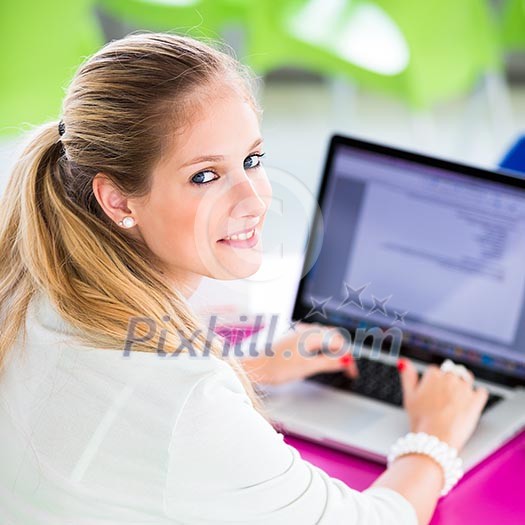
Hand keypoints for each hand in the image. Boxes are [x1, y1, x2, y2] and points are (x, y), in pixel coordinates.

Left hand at [241, 322, 357, 385]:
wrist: (255, 366)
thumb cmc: (276, 367)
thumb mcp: (306, 368)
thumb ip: (328, 362)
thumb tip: (345, 361)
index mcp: (311, 335)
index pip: (338, 343)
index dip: (348, 358)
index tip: (352, 372)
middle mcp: (306, 329)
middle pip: (333, 335)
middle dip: (343, 349)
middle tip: (347, 367)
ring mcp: (299, 331)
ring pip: (324, 334)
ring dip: (334, 346)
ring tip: (337, 362)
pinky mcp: (293, 336)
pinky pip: (314, 336)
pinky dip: (323, 344)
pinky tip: (320, 354)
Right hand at [398, 358, 488, 451]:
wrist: (436, 439)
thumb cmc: (421, 419)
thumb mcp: (409, 396)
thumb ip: (408, 376)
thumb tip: (404, 362)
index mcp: (433, 375)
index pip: (434, 371)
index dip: (431, 382)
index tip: (430, 394)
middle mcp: (450, 378)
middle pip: (450, 374)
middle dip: (447, 383)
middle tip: (442, 400)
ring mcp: (465, 389)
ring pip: (466, 379)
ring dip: (462, 386)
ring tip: (456, 400)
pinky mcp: (477, 401)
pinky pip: (481, 392)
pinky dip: (477, 395)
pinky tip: (470, 402)